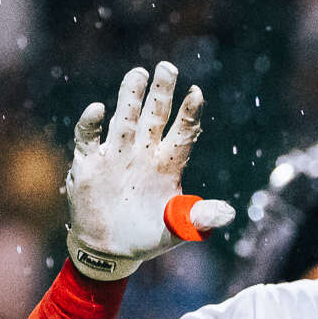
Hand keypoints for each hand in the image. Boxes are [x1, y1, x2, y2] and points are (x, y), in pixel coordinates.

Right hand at [65, 60, 234, 279]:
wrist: (110, 251)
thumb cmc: (147, 237)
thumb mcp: (176, 230)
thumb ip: (199, 218)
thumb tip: (229, 214)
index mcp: (167, 164)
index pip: (183, 132)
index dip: (190, 113)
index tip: (196, 92)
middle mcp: (143, 153)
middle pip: (154, 115)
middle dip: (161, 91)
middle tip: (167, 67)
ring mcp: (116, 155)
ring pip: (124, 117)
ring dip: (130, 96)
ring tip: (138, 74)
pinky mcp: (90, 164)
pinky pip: (89, 137)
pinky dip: (91, 123)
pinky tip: (98, 108)